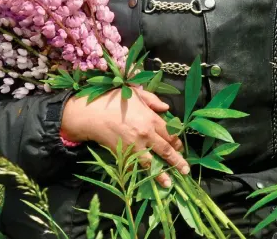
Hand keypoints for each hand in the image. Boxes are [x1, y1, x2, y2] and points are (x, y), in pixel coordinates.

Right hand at [61, 88, 188, 187]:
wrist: (90, 113)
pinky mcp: (122, 154)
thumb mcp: (135, 93)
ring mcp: (134, 146)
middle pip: (165, 150)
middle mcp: (145, 134)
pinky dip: (137, 173)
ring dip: (160, 174)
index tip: (180, 147)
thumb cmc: (113, 100)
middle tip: (185, 170)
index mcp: (150, 119)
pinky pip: (132, 167)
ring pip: (151, 163)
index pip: (170, 133)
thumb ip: (152, 100)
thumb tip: (167, 108)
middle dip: (177, 162)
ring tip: (168, 183)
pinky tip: (143, 180)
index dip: (177, 141)